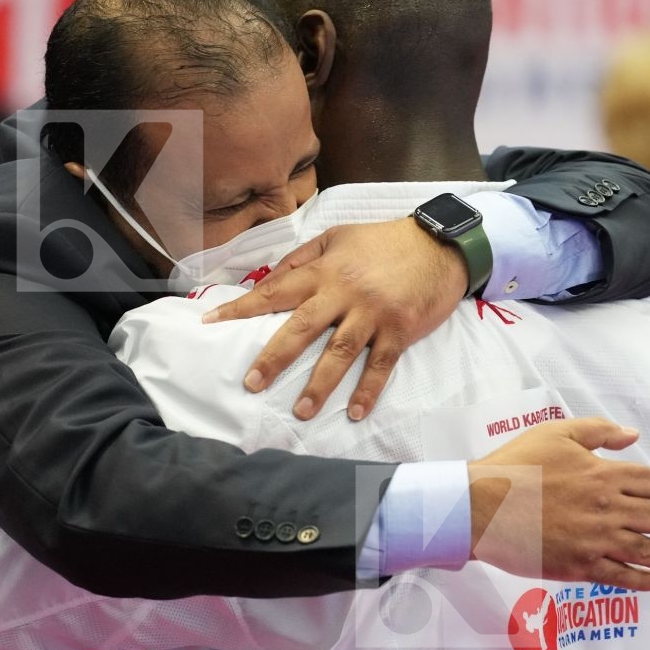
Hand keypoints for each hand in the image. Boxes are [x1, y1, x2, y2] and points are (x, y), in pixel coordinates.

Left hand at [204, 218, 465, 421]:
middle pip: (302, 328)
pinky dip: (369, 390)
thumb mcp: (336, 237)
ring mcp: (373, 314)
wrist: (439, 245)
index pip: (274, 291)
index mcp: (324, 271)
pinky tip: (355, 412)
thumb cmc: (383, 241)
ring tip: (302, 412)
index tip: (211, 323)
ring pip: (340, 353)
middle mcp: (344, 293)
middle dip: (274, 357)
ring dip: (320, 385)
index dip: (241, 308)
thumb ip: (300, 258)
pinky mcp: (400, 330)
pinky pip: (381, 365)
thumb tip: (266, 281)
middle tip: (252, 384)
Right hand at [467, 417, 649, 592]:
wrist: (480, 506)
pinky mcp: (578, 565)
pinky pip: (620, 575)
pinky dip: (643, 580)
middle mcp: (605, 507)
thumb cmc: (515, 466)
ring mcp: (594, 539)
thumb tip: (633, 436)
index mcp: (602, 473)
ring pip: (646, 550)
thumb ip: (599, 432)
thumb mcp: (557, 433)